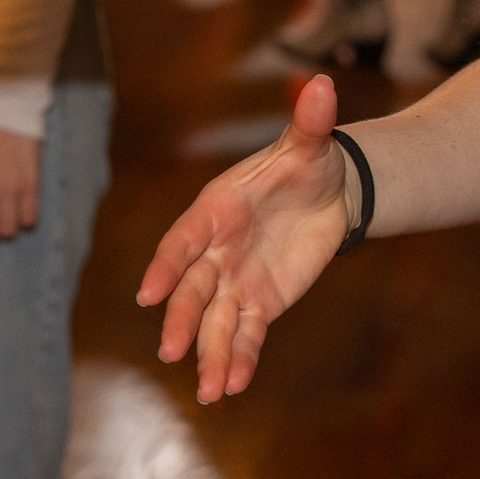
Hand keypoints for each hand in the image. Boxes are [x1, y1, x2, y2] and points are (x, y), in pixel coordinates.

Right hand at [138, 72, 352, 402]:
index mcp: (216, 209)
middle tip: (171, 351)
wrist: (330, 192)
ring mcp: (235, 279)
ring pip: (215, 321)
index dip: (166, 266)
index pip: (183, 241)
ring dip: (210, 353)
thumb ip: (310, 121)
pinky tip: (234, 386)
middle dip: (181, 320)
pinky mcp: (260, 301)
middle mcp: (217, 250)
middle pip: (191, 290)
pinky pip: (246, 332)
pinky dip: (241, 357)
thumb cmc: (308, 162)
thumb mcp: (311, 142)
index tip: (150, 294)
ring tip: (210, 392)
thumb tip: (323, 85)